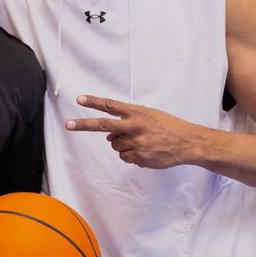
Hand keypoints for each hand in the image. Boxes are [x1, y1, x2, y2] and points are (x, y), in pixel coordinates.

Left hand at [65, 94, 198, 168]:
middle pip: (103, 125)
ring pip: (114, 144)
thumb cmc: (168, 126)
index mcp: (137, 113)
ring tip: (141, 141)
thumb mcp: (149, 116)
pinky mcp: (140, 157)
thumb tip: (108, 135)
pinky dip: (131, 155)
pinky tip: (146, 151)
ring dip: (121, 144)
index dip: (94, 102)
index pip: (111, 105)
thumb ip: (128, 121)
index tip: (79, 99)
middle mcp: (135, 126)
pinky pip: (125, 157)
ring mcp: (137, 143)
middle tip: (68, 125)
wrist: (187, 143)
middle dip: (83, 125)